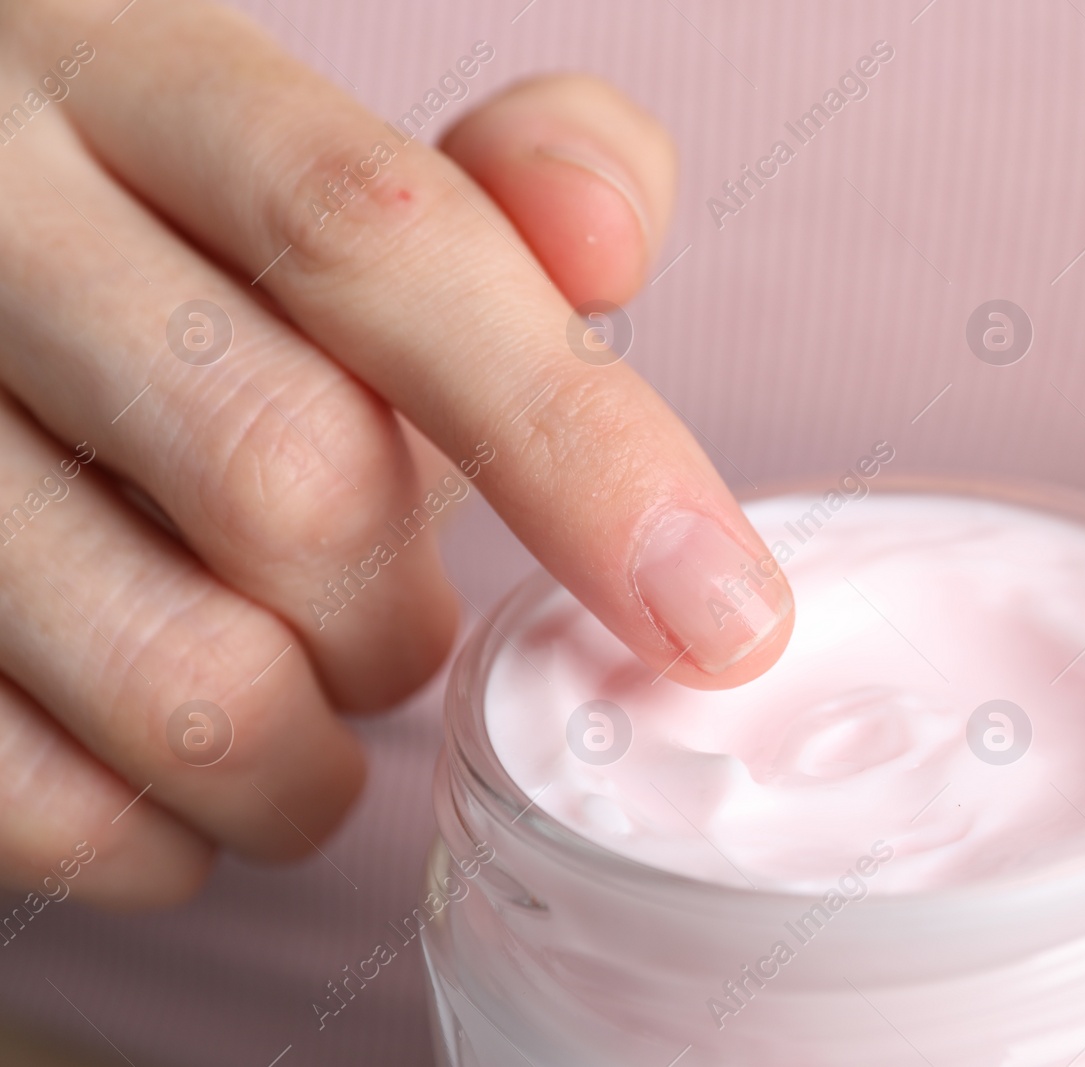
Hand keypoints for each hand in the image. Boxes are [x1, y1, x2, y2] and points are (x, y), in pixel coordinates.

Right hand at [0, 0, 791, 907]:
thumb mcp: (306, 163)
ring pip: (176, 669)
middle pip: (288, 476)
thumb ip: (489, 188)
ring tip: (312, 726)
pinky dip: (161, 835)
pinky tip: (195, 795)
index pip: (379, 247)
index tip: (723, 618)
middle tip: (405, 637)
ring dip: (302, 758)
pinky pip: (27, 788)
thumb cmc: (162, 248)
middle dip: (402, 618)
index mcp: (132, 85)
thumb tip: (607, 234)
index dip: (575, 446)